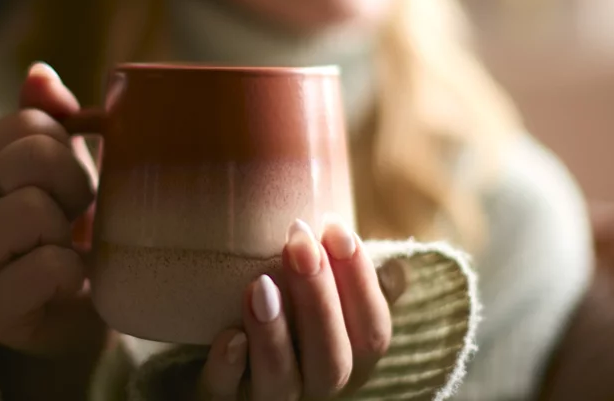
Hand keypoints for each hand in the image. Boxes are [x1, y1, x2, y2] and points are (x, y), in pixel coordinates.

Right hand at [0, 62, 101, 354]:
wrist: (77, 312)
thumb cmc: (69, 231)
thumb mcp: (63, 167)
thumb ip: (49, 117)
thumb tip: (39, 73)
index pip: (28, 121)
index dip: (68, 147)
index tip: (69, 183)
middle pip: (29, 158)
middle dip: (74, 185)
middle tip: (74, 217)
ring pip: (32, 210)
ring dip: (68, 232)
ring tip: (64, 249)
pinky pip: (48, 267)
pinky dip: (73, 274)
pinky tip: (65, 284)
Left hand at [194, 219, 406, 399]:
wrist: (215, 362)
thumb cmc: (285, 318)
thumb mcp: (324, 300)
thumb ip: (352, 286)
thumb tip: (398, 270)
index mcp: (348, 360)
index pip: (373, 333)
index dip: (360, 282)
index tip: (336, 229)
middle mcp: (315, 387)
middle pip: (333, 362)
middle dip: (319, 300)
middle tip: (298, 242)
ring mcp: (268, 398)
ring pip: (283, 385)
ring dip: (274, 335)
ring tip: (260, 286)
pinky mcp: (221, 400)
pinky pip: (224, 396)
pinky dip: (228, 369)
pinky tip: (229, 337)